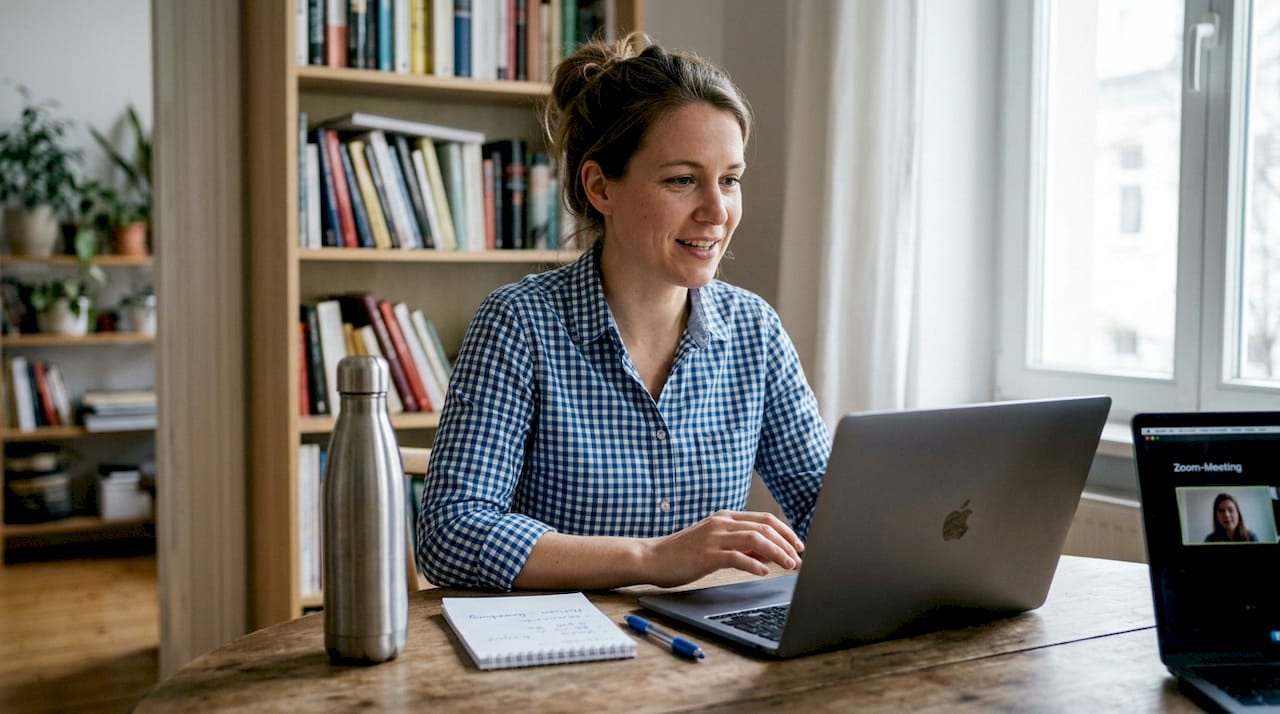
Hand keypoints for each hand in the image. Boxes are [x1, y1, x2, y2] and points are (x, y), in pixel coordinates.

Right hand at [640, 510, 804, 587]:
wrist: (652, 557)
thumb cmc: (683, 553)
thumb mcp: (715, 544)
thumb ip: (740, 545)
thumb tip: (768, 553)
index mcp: (725, 518)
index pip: (764, 519)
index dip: (786, 531)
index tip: (799, 545)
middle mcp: (722, 523)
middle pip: (764, 527)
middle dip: (787, 543)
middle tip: (800, 559)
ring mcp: (714, 537)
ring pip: (755, 539)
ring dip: (777, 552)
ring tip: (789, 565)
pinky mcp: (706, 554)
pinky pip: (736, 557)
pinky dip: (754, 563)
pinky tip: (764, 572)